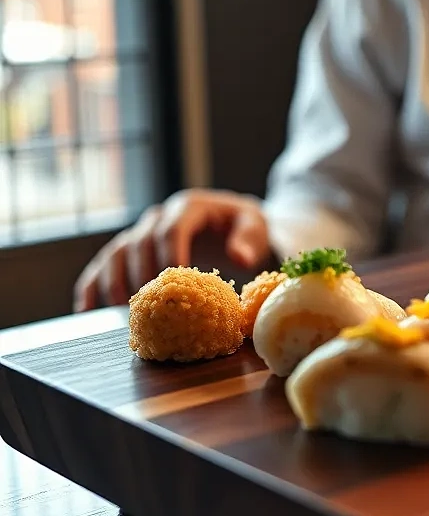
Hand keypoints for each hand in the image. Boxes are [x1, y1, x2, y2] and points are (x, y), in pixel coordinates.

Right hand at [74, 190, 269, 311]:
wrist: (234, 226)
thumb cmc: (247, 228)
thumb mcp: (256, 227)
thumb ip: (249, 239)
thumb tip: (240, 258)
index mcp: (189, 207)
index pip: (172, 228)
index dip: (169, 252)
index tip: (172, 279)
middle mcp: (160, 216)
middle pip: (141, 241)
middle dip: (141, 271)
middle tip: (146, 301)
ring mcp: (142, 232)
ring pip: (118, 252)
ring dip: (113, 279)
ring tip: (117, 307)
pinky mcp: (132, 250)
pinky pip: (106, 264)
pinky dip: (93, 283)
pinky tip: (85, 307)